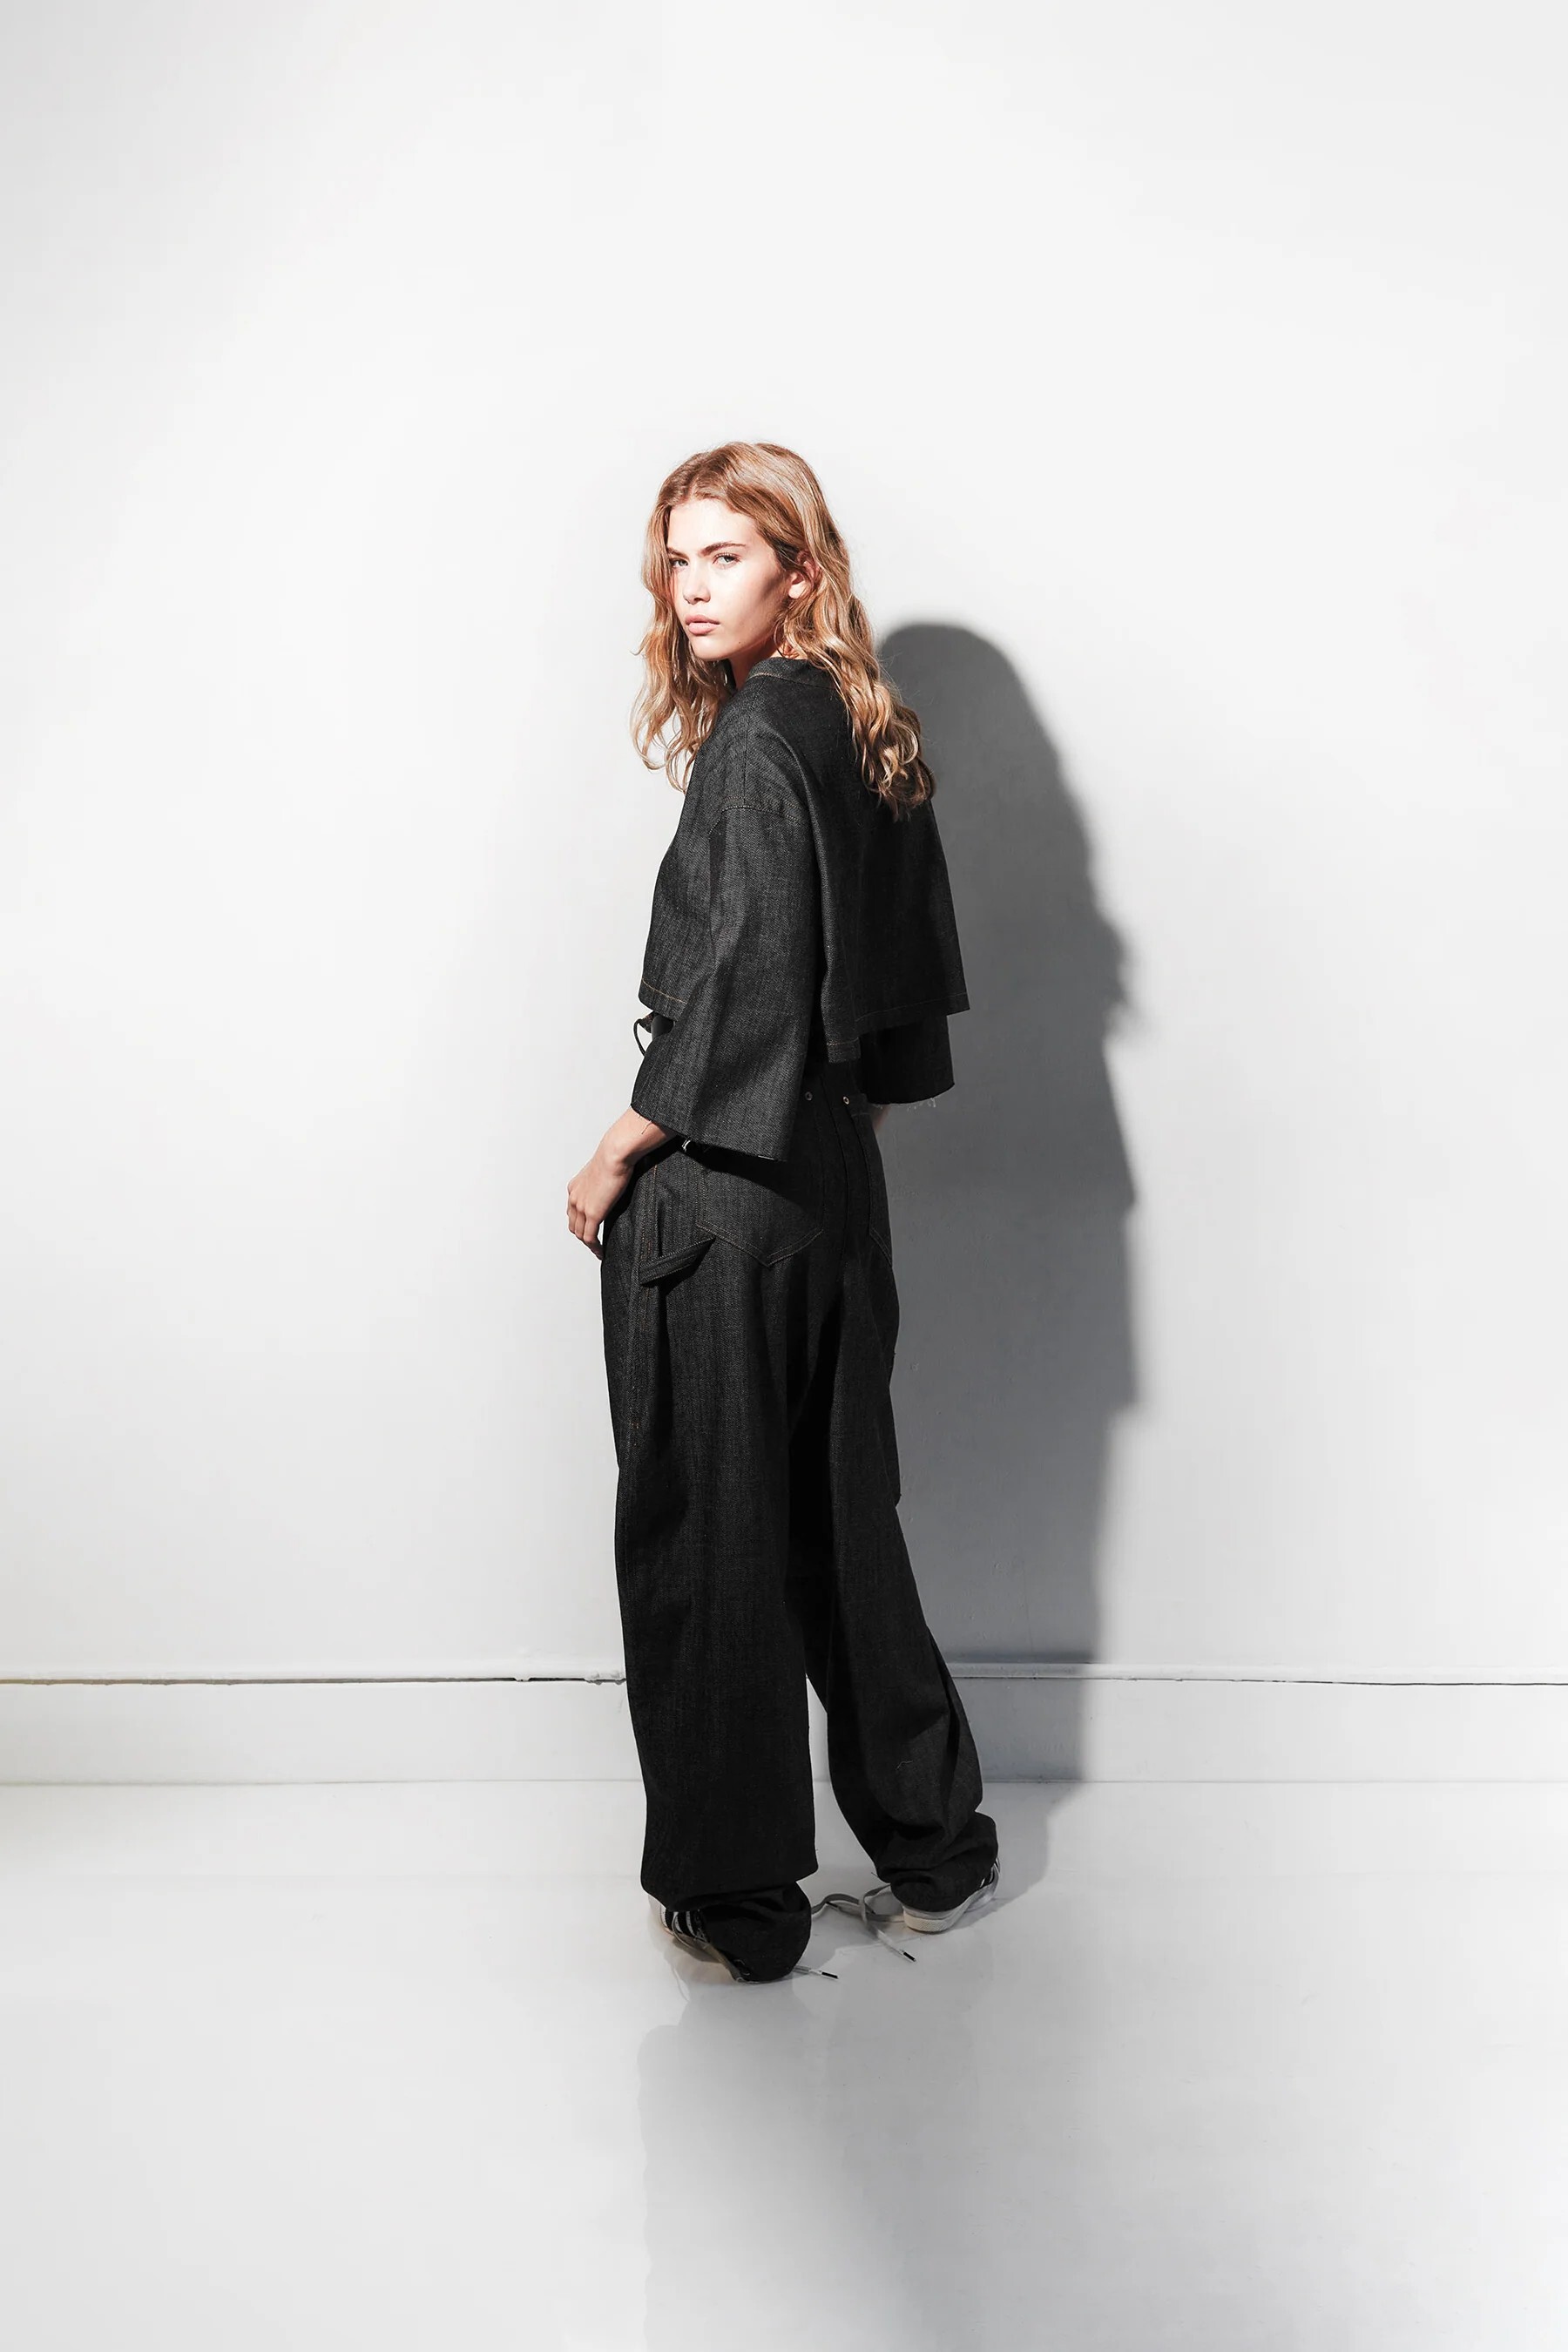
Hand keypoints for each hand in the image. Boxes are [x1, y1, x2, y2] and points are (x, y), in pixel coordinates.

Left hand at [567, 1137, 633, 1259]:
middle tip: (594, 1243)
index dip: (580, 1223)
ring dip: (588, 1244)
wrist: (614, 1154)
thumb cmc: (614, 1156)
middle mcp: (574, 1198)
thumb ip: (603, 1182)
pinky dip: (594, 1247)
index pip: (573, 1211)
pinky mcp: (592, 1214)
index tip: (589, 1229)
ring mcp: (581, 1207)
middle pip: (574, 1225)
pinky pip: (590, 1237)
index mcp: (575, 1187)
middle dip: (583, 1235)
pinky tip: (601, 1251)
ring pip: (580, 1234)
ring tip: (598, 1250)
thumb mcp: (602, 1171)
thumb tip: (613, 1185)